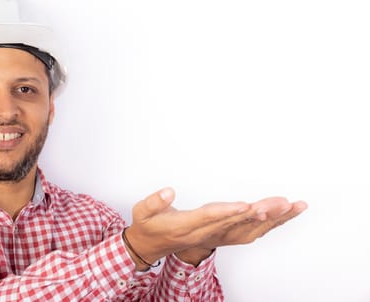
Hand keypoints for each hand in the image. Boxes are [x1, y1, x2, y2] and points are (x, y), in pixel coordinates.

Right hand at [124, 188, 306, 268]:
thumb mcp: (142, 212)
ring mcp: (217, 236)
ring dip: (273, 219)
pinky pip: (251, 232)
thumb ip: (153, 202)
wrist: (152, 246)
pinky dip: (270, 224)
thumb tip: (168, 191)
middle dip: (261, 213)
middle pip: (237, 223)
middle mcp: (206, 233)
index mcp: (187, 226)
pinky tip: (285, 214)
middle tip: (282, 202)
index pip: (210, 218)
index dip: (229, 212)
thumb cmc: (150, 226)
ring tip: (294, 205)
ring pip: (250, 229)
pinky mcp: (224, 235)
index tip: (246, 205)